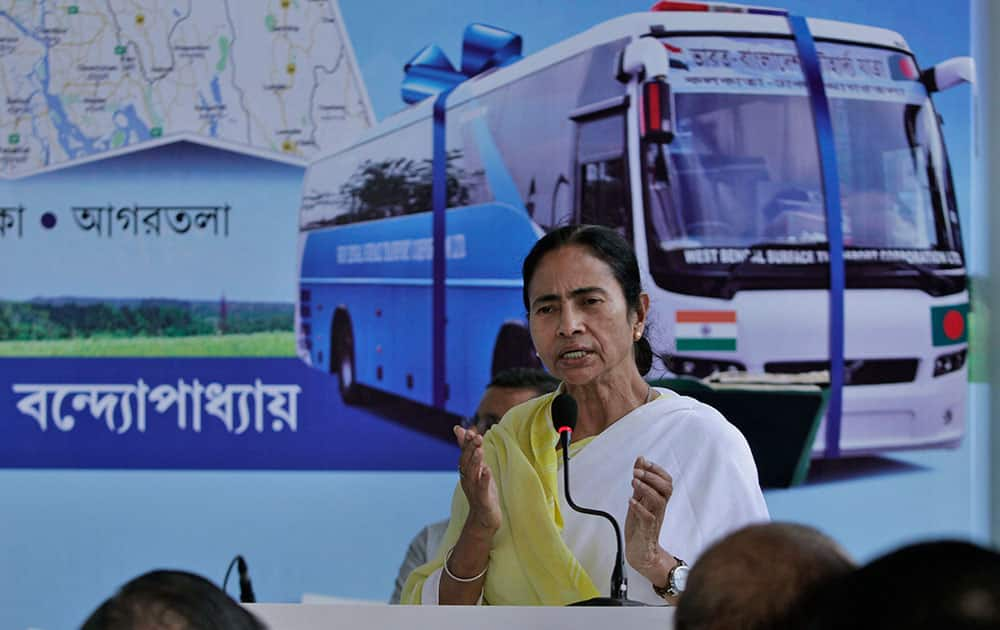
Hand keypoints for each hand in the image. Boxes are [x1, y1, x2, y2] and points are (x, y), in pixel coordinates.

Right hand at [454, 425, 500, 533]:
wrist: (484, 519)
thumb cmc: (481, 491)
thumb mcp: (477, 468)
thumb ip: (469, 449)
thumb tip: (459, 429)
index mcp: (466, 472)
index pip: (464, 454)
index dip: (466, 443)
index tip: (469, 431)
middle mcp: (467, 480)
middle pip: (467, 462)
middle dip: (471, 449)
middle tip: (477, 436)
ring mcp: (474, 490)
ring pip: (473, 474)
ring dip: (476, 461)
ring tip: (479, 449)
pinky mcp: (483, 500)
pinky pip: (482, 489)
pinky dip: (484, 479)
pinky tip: (487, 471)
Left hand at [624, 456, 672, 580]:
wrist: (640, 552)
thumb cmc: (640, 525)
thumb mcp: (639, 499)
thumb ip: (640, 482)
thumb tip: (640, 460)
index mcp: (658, 500)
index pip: (666, 481)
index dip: (657, 469)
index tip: (643, 462)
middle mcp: (659, 508)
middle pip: (667, 488)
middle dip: (652, 476)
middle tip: (637, 472)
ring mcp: (654, 518)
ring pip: (659, 501)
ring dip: (646, 489)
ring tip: (633, 482)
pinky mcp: (647, 530)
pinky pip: (648, 518)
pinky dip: (639, 508)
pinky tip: (630, 501)